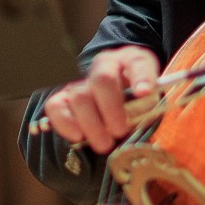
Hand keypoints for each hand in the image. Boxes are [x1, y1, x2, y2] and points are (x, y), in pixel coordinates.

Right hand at [40, 46, 159, 154]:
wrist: (115, 94)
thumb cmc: (135, 96)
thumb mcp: (150, 95)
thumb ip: (149, 102)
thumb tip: (144, 101)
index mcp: (130, 61)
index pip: (137, 63)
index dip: (141, 77)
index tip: (144, 92)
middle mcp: (102, 67)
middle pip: (102, 80)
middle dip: (111, 109)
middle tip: (119, 131)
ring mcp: (81, 82)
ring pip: (79, 96)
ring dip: (92, 124)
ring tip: (104, 144)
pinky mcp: (63, 98)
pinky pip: (55, 107)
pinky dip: (65, 124)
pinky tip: (79, 137)